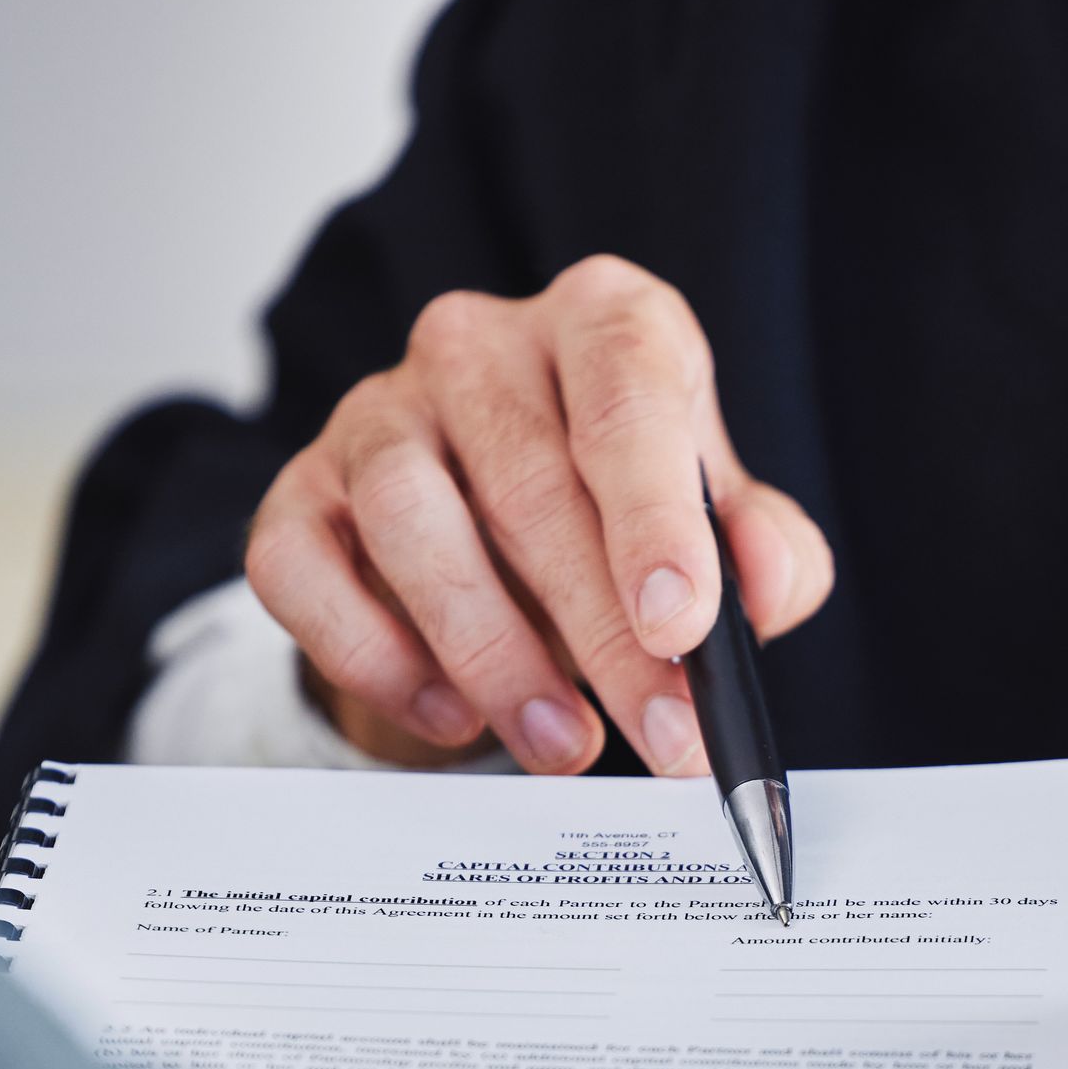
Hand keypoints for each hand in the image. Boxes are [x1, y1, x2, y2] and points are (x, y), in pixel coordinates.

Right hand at [245, 253, 833, 773]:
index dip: (654, 514)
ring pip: (412, 522)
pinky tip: (451, 715)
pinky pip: (306, 571)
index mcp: (602, 323)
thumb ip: (766, 555)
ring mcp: (376, 414)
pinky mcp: (301, 494)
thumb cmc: (622, 522)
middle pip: (527, 483)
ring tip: (565, 745)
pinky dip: (378, 659)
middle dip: (603, 635)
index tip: (681, 624)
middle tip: (661, 737)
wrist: (500, 548)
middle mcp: (478, 346)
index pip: (626, 392)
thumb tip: (765, 589)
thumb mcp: (721, 530)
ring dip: (494, 655)